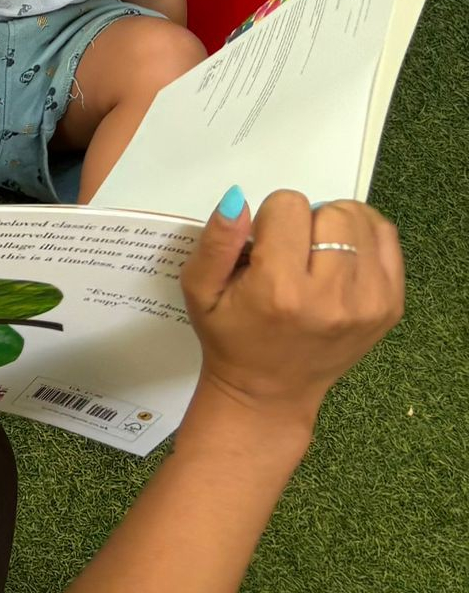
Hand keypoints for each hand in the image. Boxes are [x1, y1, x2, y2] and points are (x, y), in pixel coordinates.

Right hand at [181, 190, 403, 429]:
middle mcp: (332, 296)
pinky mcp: (391, 306)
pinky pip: (387, 240)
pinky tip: (341, 260)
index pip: (288, 206)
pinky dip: (364, 239)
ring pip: (362, 220)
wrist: (271, 391)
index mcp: (281, 290)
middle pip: (332, 211)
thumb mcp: (200, 290)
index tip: (263, 248)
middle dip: (307, 221)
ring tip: (316, 255)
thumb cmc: (231, 338)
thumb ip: (216, 242)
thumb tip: (238, 200)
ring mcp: (369, 302)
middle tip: (291, 253)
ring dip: (336, 227)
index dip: (270, 219)